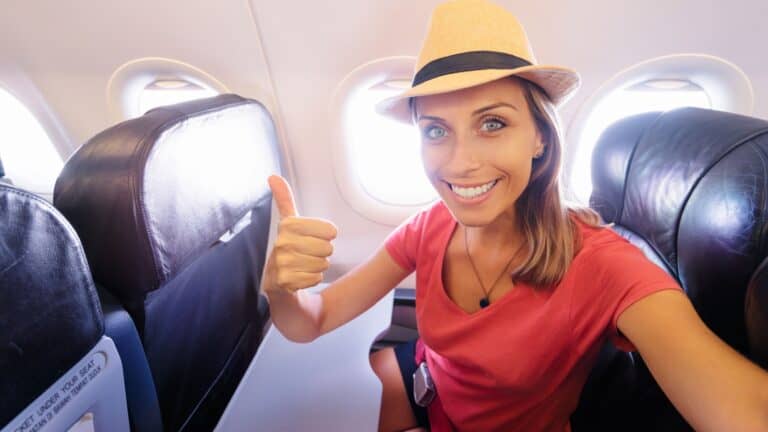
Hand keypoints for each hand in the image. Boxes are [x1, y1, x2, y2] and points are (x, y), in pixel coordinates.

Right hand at [265, 175, 336, 294]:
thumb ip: (284, 199)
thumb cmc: (289, 248)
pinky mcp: (283, 281)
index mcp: (288, 225)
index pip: (330, 230)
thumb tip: (273, 176)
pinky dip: (311, 279)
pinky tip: (300, 277)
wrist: (277, 282)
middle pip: (328, 248)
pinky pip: (314, 278)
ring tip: (303, 265)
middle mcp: (281, 242)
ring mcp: (281, 262)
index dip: (328, 236)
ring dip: (317, 267)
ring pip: (322, 264)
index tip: (315, 237)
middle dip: (323, 253)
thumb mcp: (289, 223)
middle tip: (308, 254)